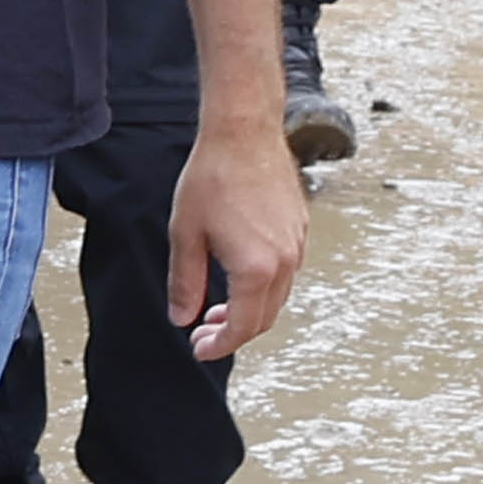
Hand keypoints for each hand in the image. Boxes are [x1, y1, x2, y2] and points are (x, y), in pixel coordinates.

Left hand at [167, 118, 309, 364]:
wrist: (245, 134)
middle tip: (203, 333)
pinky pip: (285, 273)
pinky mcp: (300, 230)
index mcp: (256, 269)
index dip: (220, 344)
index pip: (243, 327)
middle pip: (264, 318)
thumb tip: (182, 317)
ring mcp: (297, 245)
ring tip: (216, 308)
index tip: (199, 349)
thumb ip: (185, 282)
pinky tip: (237, 278)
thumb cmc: (213, 178)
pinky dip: (262, 288)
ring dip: (249, 310)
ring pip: (277, 297)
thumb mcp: (185, 235)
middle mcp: (285, 262)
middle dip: (234, 332)